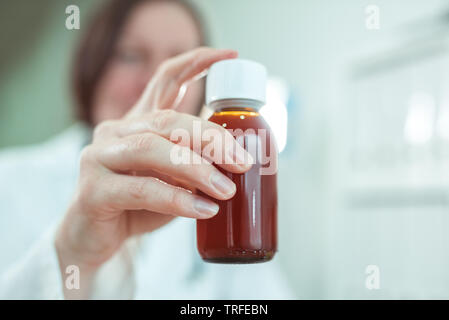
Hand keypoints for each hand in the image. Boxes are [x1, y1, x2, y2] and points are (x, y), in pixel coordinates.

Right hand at [55, 48, 249, 297]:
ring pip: (153, 149)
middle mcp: (116, 132)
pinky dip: (177, 199)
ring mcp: (99, 157)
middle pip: (168, 120)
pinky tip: (203, 210)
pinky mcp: (93, 190)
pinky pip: (142, 189)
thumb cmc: (138, 207)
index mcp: (138, 123)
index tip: (229, 55)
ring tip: (227, 190)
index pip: (164, 80)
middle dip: (211, 139)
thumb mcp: (173, 180)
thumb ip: (195, 164)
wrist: (96, 241)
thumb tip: (238, 161)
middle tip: (242, 162)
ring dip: (197, 169)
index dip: (195, 62)